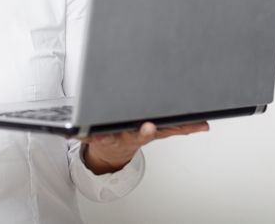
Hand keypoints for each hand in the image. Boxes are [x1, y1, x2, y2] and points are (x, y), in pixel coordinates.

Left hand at [74, 121, 209, 172]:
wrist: (114, 150)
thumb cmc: (136, 133)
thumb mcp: (160, 131)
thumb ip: (181, 127)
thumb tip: (204, 123)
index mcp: (141, 133)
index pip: (147, 132)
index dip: (147, 130)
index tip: (150, 126)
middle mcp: (125, 135)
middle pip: (125, 134)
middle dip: (123, 131)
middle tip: (124, 127)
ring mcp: (109, 135)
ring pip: (103, 134)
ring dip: (95, 134)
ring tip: (86, 132)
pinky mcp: (93, 136)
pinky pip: (85, 135)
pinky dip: (77, 134)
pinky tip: (70, 132)